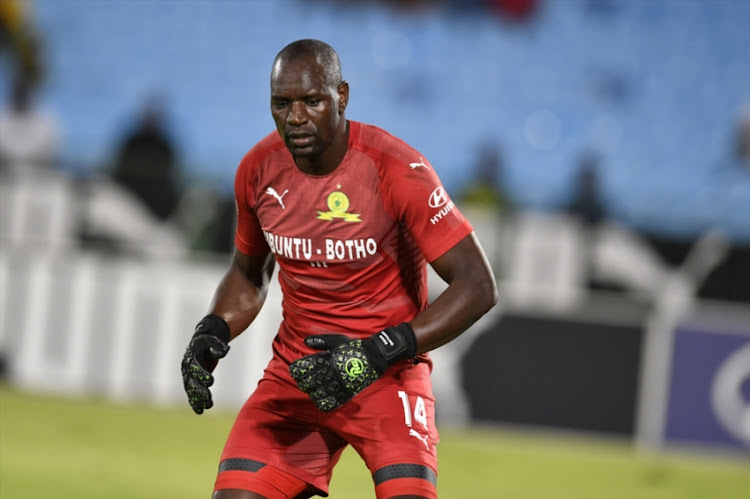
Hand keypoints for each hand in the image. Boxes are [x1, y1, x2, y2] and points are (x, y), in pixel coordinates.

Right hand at [181, 315, 229, 413]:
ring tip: (207, 406)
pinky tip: (202, 410)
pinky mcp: (193, 379)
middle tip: (208, 399)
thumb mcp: (215, 339)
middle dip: (200, 390)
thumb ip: (217, 346)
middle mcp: (187, 366)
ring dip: (198, 398)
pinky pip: (193, 391)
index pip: (196, 367)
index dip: (202, 374)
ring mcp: (189, 373)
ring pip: (191, 389)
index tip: (210, 382)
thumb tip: (221, 353)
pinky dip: (196, 401)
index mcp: (192, 355)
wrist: (205, 337)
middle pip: (192, 380)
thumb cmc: (212, 338)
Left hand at [289, 323, 416, 411]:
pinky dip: (323, 403)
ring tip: (311, 390)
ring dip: (311, 392)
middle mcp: (331, 371)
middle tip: (303, 381)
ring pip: (318, 393)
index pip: (306, 367)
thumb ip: (321, 341)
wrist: (375, 356)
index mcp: (328, 358)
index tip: (295, 370)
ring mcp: (339, 383)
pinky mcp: (346, 391)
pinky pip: (331, 401)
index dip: (297, 370)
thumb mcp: (337, 340)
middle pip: (309, 381)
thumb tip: (305, 342)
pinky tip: (319, 400)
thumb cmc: (355, 347)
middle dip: (303, 382)